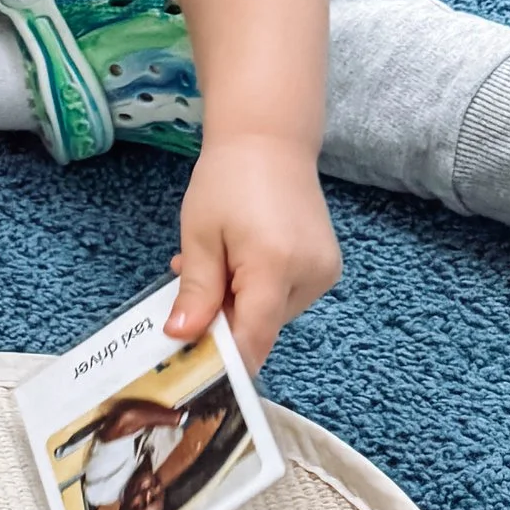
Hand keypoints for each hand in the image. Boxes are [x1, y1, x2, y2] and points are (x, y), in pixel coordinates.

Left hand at [168, 132, 341, 366]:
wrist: (269, 142)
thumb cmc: (227, 181)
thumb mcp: (200, 236)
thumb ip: (196, 291)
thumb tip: (182, 337)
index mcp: (276, 266)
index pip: (254, 337)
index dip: (225, 358)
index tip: (194, 367)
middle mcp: (310, 275)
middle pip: (260, 326)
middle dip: (223, 318)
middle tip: (190, 286)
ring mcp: (324, 272)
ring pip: (271, 313)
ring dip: (238, 302)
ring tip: (215, 263)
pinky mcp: (327, 268)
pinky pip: (285, 296)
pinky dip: (257, 289)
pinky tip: (238, 261)